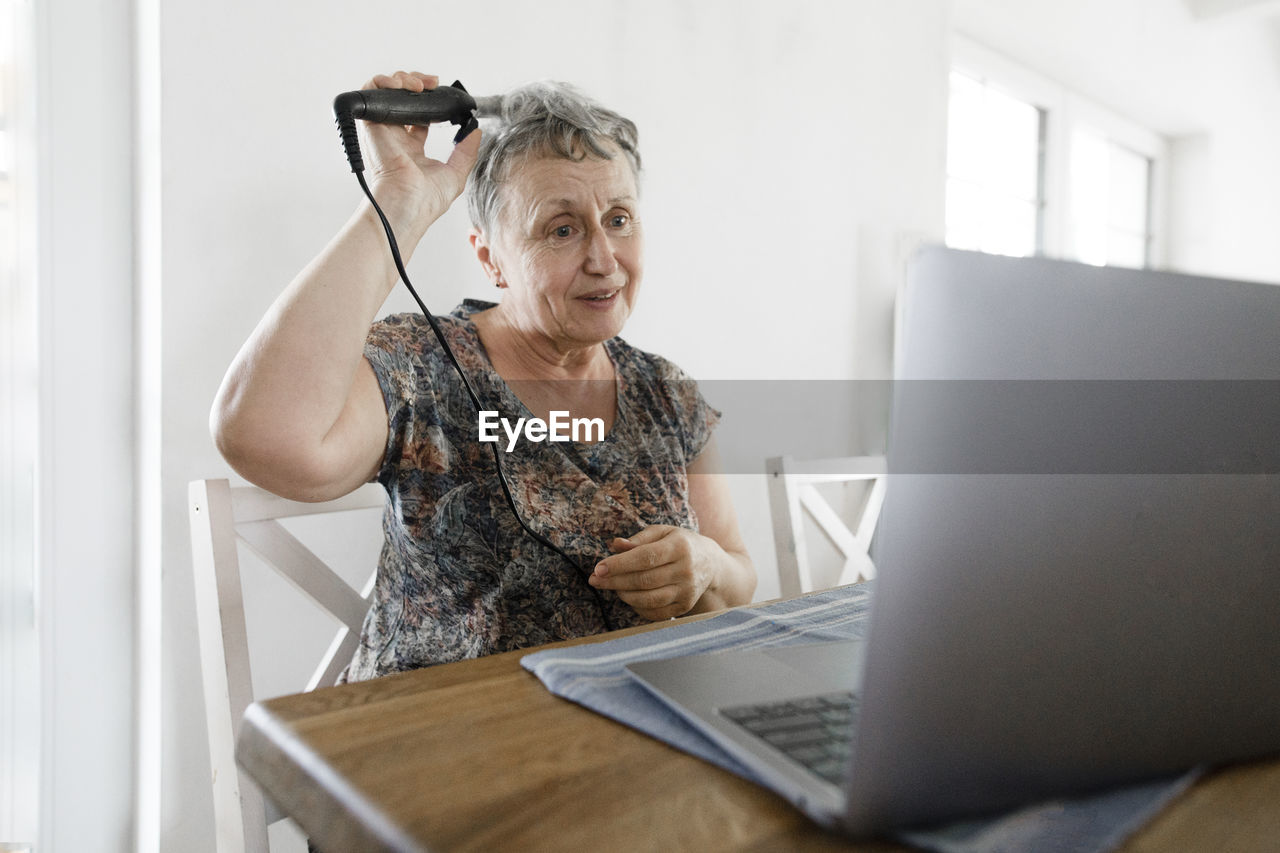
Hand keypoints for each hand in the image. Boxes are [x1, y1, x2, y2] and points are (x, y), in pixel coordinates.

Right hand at [358, 71, 481, 231]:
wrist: (408, 204)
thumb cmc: (426, 200)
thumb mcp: (456, 173)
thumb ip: (466, 151)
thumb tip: (476, 131)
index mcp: (412, 149)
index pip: (418, 116)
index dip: (430, 102)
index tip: (444, 96)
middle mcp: (395, 137)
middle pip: (402, 99)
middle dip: (418, 84)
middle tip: (433, 84)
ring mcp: (383, 130)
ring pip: (386, 91)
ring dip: (402, 79)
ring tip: (419, 85)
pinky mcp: (373, 123)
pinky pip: (370, 92)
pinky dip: (384, 82)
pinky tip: (403, 85)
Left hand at [589, 525, 721, 620]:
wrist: (710, 564)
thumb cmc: (679, 544)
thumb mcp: (663, 532)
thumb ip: (638, 539)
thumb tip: (615, 545)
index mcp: (680, 547)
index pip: (645, 557)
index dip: (619, 564)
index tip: (598, 568)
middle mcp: (686, 570)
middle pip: (644, 580)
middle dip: (615, 581)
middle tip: (594, 580)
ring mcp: (687, 591)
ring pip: (648, 599)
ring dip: (624, 595)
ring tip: (611, 587)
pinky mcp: (685, 607)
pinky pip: (655, 612)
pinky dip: (637, 607)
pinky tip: (628, 597)